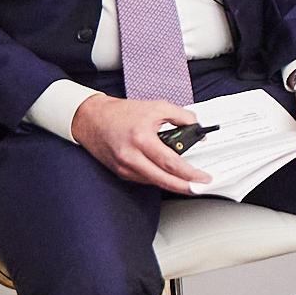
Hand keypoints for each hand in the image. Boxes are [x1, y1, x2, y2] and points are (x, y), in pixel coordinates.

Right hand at [71, 94, 210, 193]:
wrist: (91, 118)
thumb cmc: (121, 113)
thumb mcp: (157, 107)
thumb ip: (182, 117)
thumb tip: (198, 130)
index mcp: (141, 139)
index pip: (170, 162)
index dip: (190, 173)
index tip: (203, 178)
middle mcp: (131, 156)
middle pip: (163, 180)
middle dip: (185, 187)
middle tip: (200, 188)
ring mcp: (124, 167)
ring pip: (154, 182)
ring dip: (172, 184)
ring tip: (189, 182)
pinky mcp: (120, 172)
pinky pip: (144, 179)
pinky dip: (158, 178)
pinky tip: (168, 175)